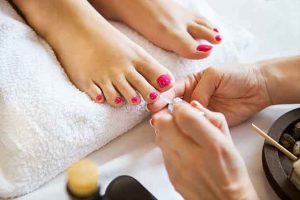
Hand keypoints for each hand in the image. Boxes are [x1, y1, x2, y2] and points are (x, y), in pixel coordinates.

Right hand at [148, 64, 270, 125]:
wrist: (259, 88)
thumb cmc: (237, 75)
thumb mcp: (214, 75)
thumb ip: (200, 89)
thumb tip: (191, 106)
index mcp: (191, 83)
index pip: (172, 90)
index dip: (162, 96)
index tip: (154, 103)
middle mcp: (192, 97)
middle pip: (174, 105)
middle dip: (163, 111)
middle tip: (156, 118)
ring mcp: (200, 111)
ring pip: (183, 118)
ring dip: (173, 122)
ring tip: (163, 126)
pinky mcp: (209, 122)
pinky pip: (197, 126)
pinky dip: (189, 129)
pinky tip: (181, 132)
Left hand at [151, 101, 257, 199]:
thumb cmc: (232, 175)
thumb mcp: (230, 143)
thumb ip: (214, 120)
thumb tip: (195, 105)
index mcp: (212, 145)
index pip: (185, 116)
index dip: (180, 107)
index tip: (183, 107)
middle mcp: (193, 156)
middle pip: (164, 124)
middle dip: (168, 115)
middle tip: (176, 118)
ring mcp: (179, 168)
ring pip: (159, 137)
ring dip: (166, 130)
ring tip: (178, 133)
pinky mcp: (172, 176)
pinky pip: (162, 152)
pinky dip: (167, 145)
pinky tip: (179, 148)